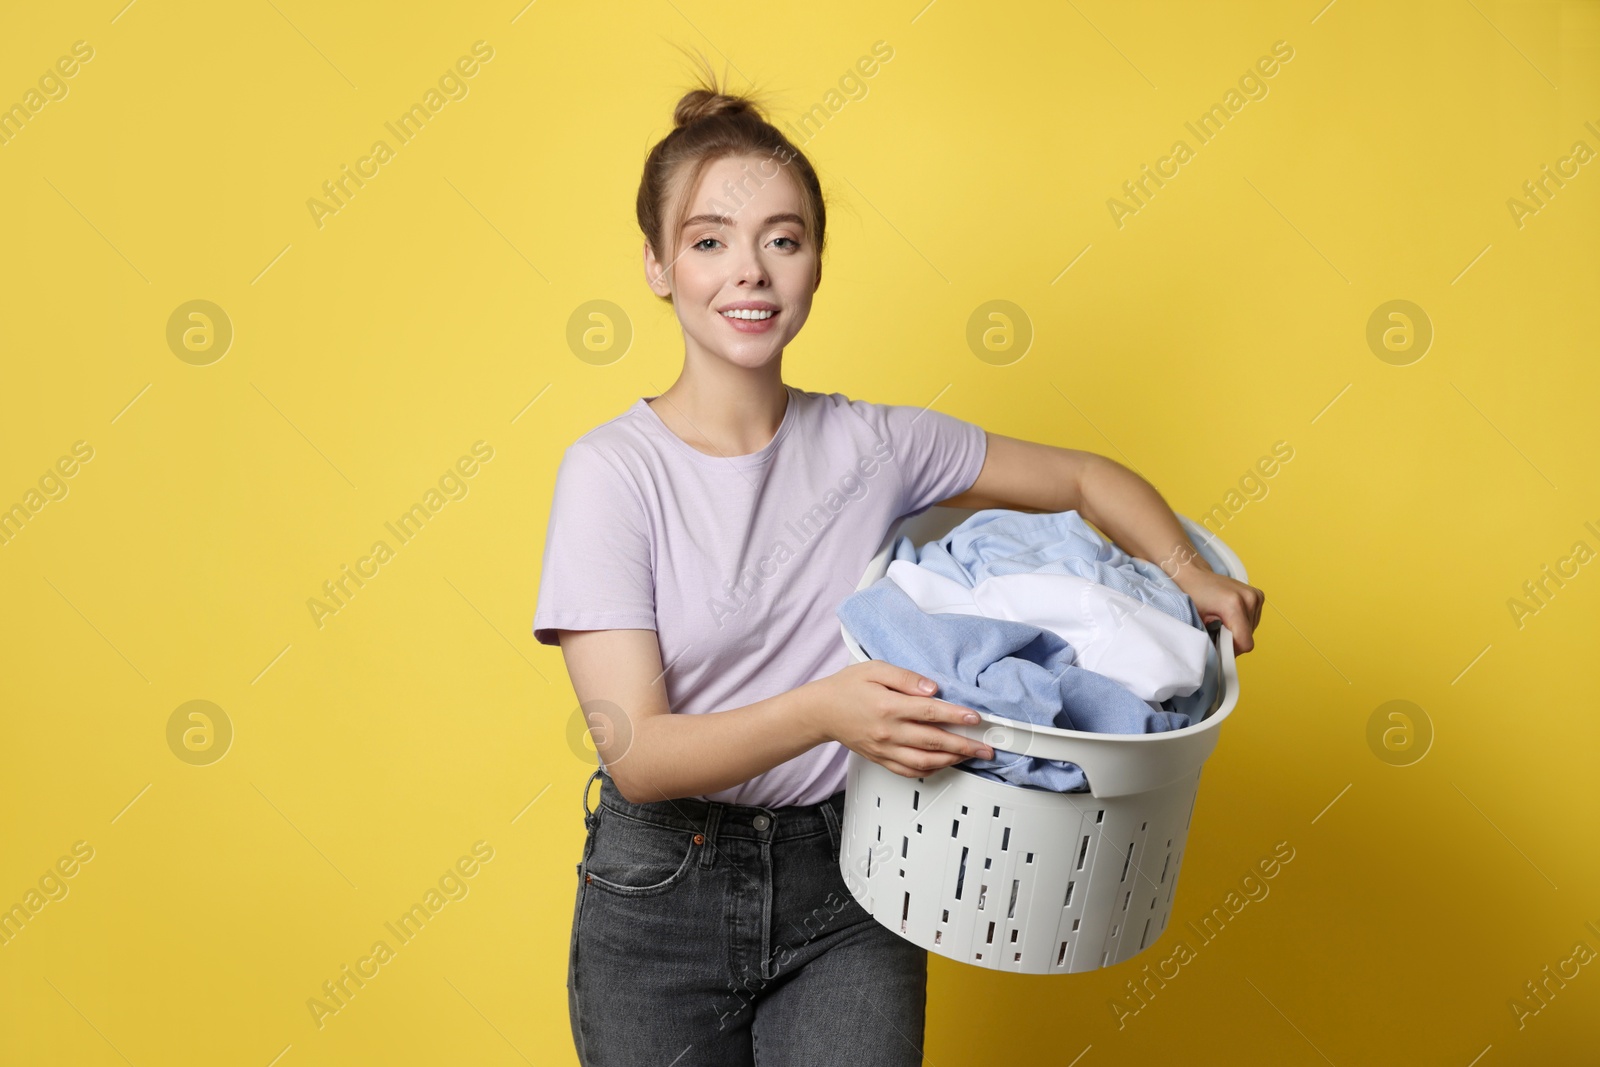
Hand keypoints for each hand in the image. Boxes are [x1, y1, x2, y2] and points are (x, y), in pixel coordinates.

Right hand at [801, 661, 994, 778]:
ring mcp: (885, 749)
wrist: (821, 711)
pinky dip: (931, 770)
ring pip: (925, 762)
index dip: (956, 716)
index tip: (975, 718)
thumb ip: (906, 677)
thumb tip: (932, 688)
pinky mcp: (881, 759)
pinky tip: (944, 764)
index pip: (930, 713)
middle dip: (965, 745)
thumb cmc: (847, 687)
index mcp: (888, 706)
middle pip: (934, 742)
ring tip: (970, 756)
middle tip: (985, 747)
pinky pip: (909, 771)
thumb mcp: (875, 669)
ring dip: (952, 761)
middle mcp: (888, 731)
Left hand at [1174, 568, 1263, 653]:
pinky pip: (1254, 619)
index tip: (1219, 644)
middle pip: (1249, 637)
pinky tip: (1230, 613)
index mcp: (1233, 604)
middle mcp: (1248, 598)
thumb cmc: (1192, 596)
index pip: (1245, 643)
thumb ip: (1213, 640)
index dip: (1232, 649)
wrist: (1195, 575)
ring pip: (1252, 629)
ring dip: (1238, 630)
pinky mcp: (1258, 595)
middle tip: (1217, 629)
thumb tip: (1222, 657)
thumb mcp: (1198, 622)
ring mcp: (1255, 595)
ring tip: (1222, 619)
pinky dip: (1242, 621)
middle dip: (1233, 638)